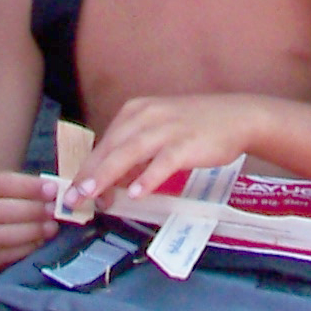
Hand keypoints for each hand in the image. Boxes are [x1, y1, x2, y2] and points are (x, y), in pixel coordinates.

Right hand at [0, 169, 64, 271]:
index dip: (27, 186)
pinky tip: (39, 242)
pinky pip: (1, 256)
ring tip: (51, 228)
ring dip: (29, 231)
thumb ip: (20, 190)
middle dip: (30, 210)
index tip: (52, 189)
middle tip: (54, 211)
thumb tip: (56, 192)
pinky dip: (23, 249)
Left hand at [80, 93, 268, 210]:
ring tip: (93, 196)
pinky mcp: (186, 143)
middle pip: (111, 148)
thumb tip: (111, 180)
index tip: (73, 191)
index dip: (87, 168)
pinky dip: (147, 178)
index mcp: (135, 111)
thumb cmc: (195, 125)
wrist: (237, 116)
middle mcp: (146, 116)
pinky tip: (135, 193)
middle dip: (89, 175)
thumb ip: (134, 151)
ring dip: (108, 175)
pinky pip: (162, 162)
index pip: (104, 142)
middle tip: (73, 199)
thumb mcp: (158, 129)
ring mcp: (166, 129)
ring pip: (129, 153)